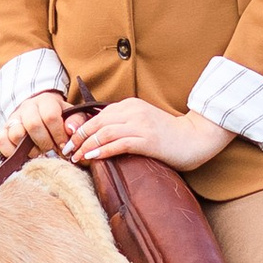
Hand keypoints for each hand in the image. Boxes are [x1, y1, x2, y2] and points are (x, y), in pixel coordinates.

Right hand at [0, 89, 76, 159]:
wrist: (39, 111)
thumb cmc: (58, 117)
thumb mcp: (72, 115)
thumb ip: (76, 121)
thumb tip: (71, 130)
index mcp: (46, 101)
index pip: (50, 116)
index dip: (58, 135)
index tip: (64, 146)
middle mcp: (26, 107)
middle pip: (33, 125)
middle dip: (46, 143)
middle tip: (53, 151)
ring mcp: (13, 119)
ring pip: (16, 134)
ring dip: (31, 150)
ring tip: (41, 154)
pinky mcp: (3, 131)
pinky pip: (2, 142)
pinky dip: (13, 152)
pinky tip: (26, 155)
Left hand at [65, 99, 234, 172]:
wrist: (195, 138)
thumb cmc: (168, 134)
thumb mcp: (142, 122)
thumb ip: (122, 124)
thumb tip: (97, 136)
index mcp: (129, 105)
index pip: (97, 115)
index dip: (80, 129)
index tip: (69, 142)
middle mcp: (133, 111)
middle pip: (96, 123)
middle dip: (78, 138)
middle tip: (67, 152)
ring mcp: (140, 125)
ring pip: (104, 133)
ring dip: (86, 146)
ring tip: (76, 158)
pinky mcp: (147, 139)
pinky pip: (118, 144)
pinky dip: (102, 151)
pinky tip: (92, 158)